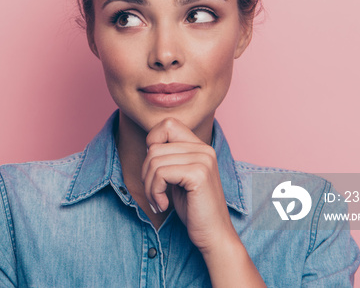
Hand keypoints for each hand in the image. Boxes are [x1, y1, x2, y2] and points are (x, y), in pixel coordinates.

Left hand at [141, 117, 235, 253]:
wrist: (214, 234)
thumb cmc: (193, 208)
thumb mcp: (178, 177)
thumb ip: (169, 157)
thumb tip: (149, 145)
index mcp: (200, 147)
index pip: (168, 124)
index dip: (153, 142)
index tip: (155, 170)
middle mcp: (204, 149)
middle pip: (155, 147)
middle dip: (146, 173)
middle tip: (154, 193)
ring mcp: (203, 160)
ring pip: (154, 161)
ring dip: (149, 186)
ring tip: (158, 200)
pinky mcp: (198, 174)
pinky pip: (160, 173)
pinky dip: (155, 191)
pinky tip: (163, 204)